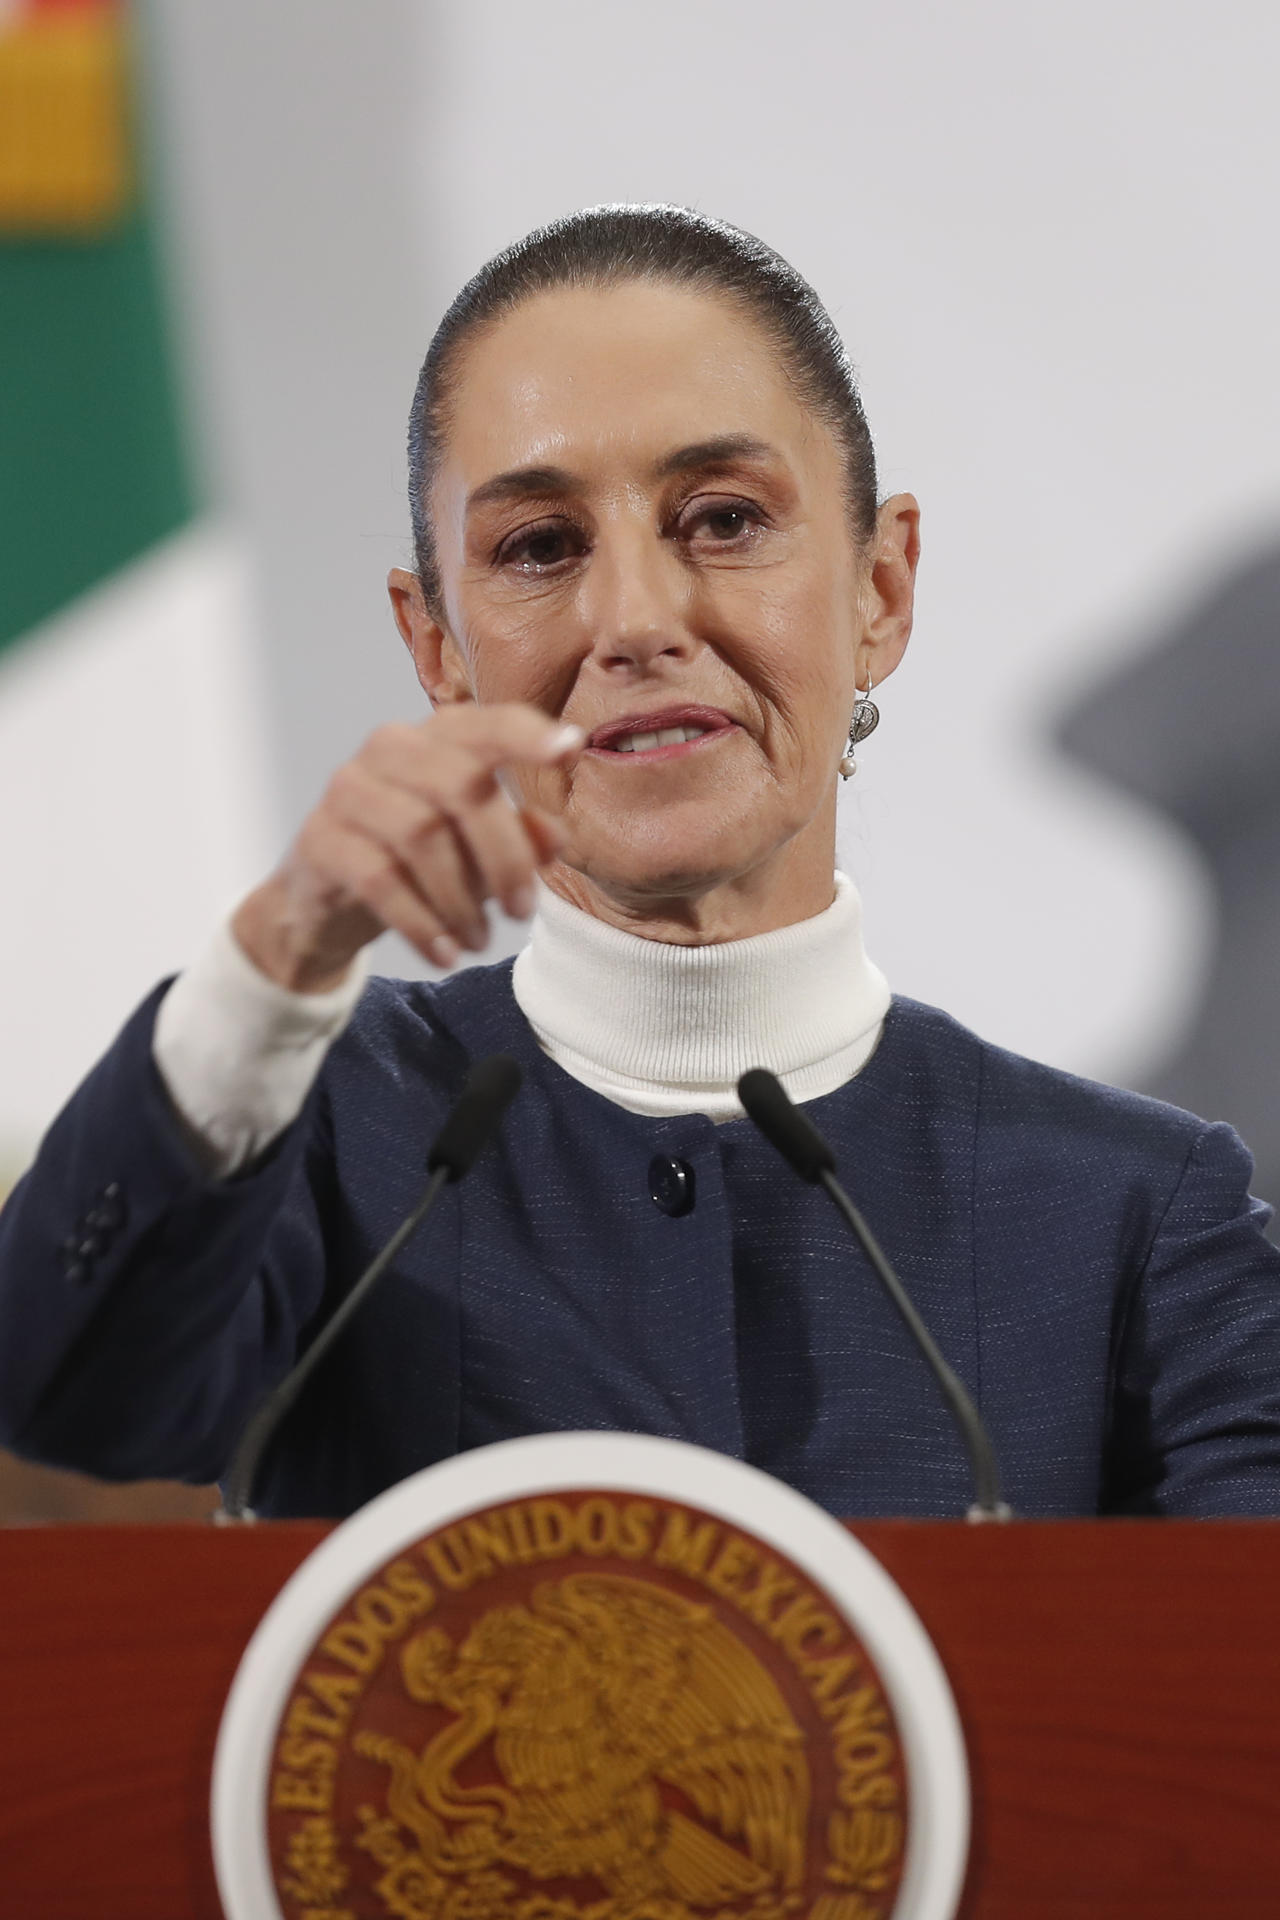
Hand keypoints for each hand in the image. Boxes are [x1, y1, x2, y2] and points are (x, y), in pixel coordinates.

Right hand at [231, 704, 582, 989]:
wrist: (328, 903)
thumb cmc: (418, 861)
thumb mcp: (480, 851)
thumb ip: (521, 837)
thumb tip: (556, 836)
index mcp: (438, 738)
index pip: (486, 723)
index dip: (528, 734)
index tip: (571, 749)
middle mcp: (390, 749)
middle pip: (461, 786)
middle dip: (504, 857)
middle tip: (523, 912)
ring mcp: (348, 790)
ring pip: (421, 835)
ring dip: (462, 900)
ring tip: (481, 941)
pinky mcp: (319, 839)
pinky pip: (379, 879)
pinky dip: (421, 924)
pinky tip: (446, 955)